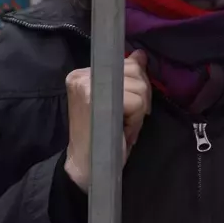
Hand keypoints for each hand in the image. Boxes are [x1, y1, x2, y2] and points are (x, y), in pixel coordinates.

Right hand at [64, 51, 151, 191]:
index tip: (126, 107)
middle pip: (134, 70)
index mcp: (84, 73)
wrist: (85, 168)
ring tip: (122, 126)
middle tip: (125, 119)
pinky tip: (122, 131)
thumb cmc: (103, 137)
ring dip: (138, 112)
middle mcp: (82, 75)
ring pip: (139, 87)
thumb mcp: (117, 102)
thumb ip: (127, 77)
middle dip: (140, 97)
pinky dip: (136, 121)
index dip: (136, 85)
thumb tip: (141, 54)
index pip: (126, 63)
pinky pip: (136, 102)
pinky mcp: (95, 99)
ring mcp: (87, 85)